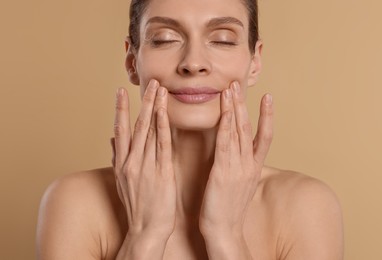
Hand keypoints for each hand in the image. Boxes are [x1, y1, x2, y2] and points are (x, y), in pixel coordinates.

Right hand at [112, 79, 175, 241]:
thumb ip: (117, 158)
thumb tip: (112, 140)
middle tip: (150, 82)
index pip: (120, 130)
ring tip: (158, 89)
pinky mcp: (160, 172)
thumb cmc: (137, 206)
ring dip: (154, 108)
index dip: (120, 109)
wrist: (147, 229)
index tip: (120, 92)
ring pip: (149, 131)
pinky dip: (162, 126)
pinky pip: (161, 145)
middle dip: (143, 102)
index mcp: (122, 163)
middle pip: (136, 125)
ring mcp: (145, 166)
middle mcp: (131, 161)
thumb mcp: (122, 182)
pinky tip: (164, 112)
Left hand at [199, 81, 272, 239]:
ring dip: (234, 108)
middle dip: (243, 104)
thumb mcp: (240, 184)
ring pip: (238, 132)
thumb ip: (241, 166)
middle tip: (238, 84)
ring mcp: (237, 167)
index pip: (264, 136)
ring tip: (231, 89)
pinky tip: (224, 111)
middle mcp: (249, 164)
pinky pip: (225, 144)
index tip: (268, 97)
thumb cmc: (228, 208)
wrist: (225, 231)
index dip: (267, 116)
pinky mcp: (223, 172)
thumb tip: (239, 154)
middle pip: (249, 127)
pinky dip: (226, 126)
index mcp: (253, 167)